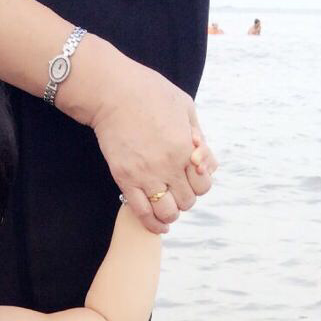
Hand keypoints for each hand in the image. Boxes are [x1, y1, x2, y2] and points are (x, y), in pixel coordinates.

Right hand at [91, 58, 217, 233]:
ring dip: (170, 214)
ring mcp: (145, 175)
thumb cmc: (150, 93)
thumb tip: (206, 162)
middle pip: (187, 202)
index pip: (204, 185)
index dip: (200, 184)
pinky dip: (152, 224)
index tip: (191, 178)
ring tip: (167, 208)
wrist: (113, 93)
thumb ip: (198, 137)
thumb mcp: (185, 107)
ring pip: (167, 213)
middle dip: (185, 199)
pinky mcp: (125, 179)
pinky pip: (142, 213)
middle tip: (177, 191)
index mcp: (185, 148)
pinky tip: (158, 226)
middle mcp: (168, 166)